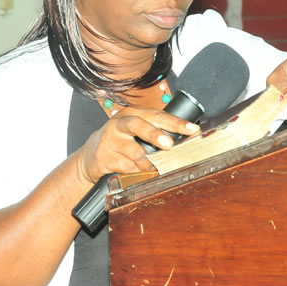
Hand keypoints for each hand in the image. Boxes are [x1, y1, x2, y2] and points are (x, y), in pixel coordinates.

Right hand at [74, 108, 199, 184]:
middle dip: (154, 134)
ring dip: (148, 162)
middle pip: (137, 125)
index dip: (176, 123)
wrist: (93, 153)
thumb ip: (157, 131)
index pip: (157, 115)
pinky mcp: (104, 158)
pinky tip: (136, 170)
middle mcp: (119, 124)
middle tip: (168, 144)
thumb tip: (187, 139)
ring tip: (153, 166)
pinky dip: (136, 171)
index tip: (193, 129)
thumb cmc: (123, 140)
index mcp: (133, 114)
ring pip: (134, 152)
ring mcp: (110, 141)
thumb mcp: (137, 130)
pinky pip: (127, 168)